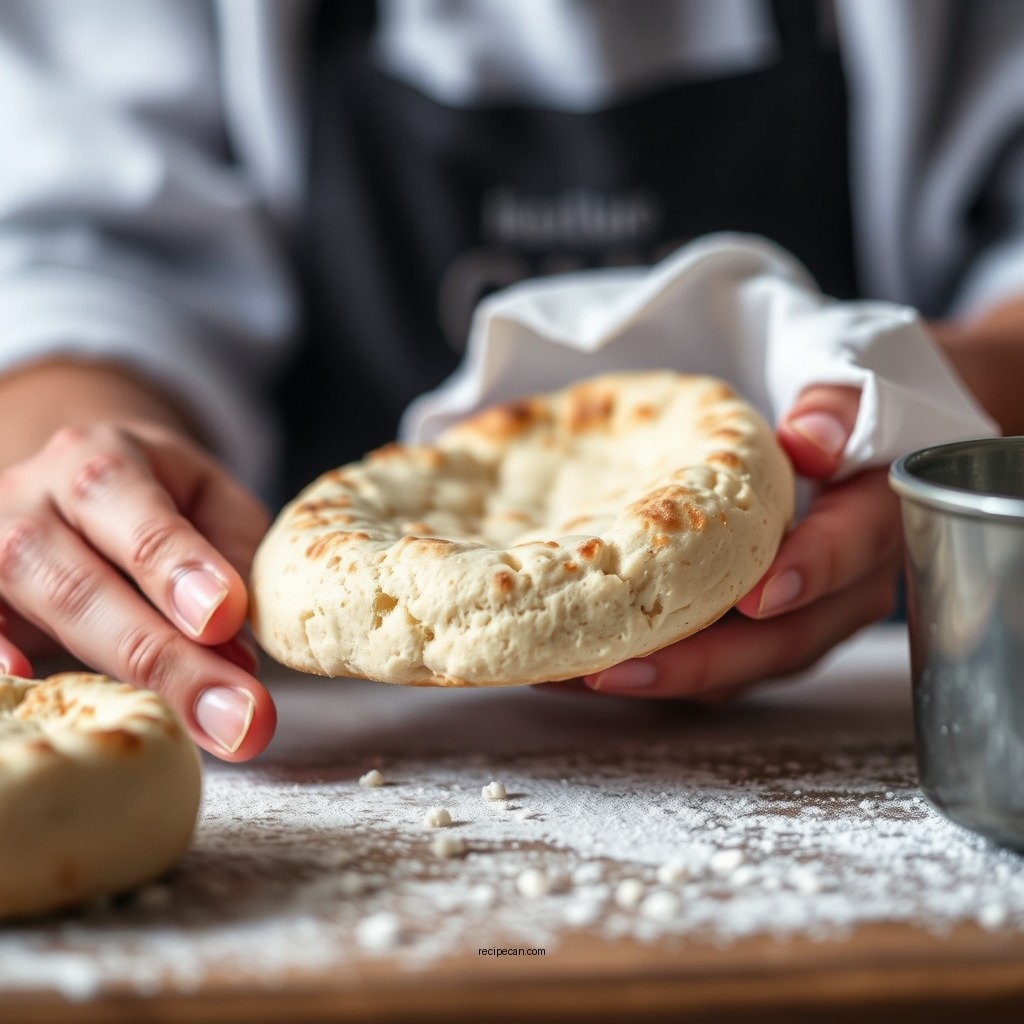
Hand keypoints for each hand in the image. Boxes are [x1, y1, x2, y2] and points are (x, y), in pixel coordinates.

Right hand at [0, 420, 274, 759]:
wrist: (82, 476)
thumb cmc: (164, 498)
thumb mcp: (215, 503)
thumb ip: (232, 562)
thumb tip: (235, 649)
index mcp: (107, 458)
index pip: (139, 514)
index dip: (178, 570)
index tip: (224, 619)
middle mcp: (34, 493)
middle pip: (81, 579)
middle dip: (162, 654)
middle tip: (236, 714)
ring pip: (28, 601)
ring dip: (112, 672)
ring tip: (190, 721)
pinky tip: (27, 684)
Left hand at [578, 385, 901, 700]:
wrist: (825, 454)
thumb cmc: (819, 424)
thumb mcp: (840, 394)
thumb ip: (836, 407)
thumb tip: (810, 440)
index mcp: (873, 520)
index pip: (851, 548)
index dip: (808, 572)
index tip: (755, 596)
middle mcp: (845, 586)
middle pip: (788, 638)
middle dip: (706, 661)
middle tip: (626, 667)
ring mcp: (801, 620)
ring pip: (744, 667)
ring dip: (669, 678)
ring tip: (589, 674)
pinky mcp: (760, 637)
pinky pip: (714, 668)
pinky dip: (658, 671)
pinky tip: (590, 668)